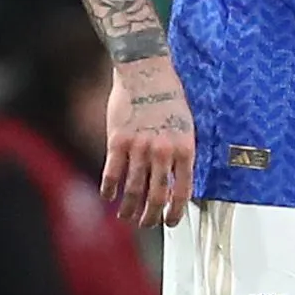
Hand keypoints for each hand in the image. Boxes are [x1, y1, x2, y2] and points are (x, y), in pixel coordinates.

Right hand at [100, 55, 193, 229]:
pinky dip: (110, 190)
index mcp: (184, 149)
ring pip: (133, 190)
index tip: (170, 221)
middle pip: (157, 197)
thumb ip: (181, 154)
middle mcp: (163, 152)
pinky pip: (112, 174)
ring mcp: (139, 148)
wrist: (145, 71)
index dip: (175, 212)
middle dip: (151, 217)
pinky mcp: (117, 141)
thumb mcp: (186, 125)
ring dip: (130, 209)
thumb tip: (175, 182)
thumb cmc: (168, 95)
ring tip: (127, 217)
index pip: (182, 192)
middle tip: (147, 224)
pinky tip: (108, 197)